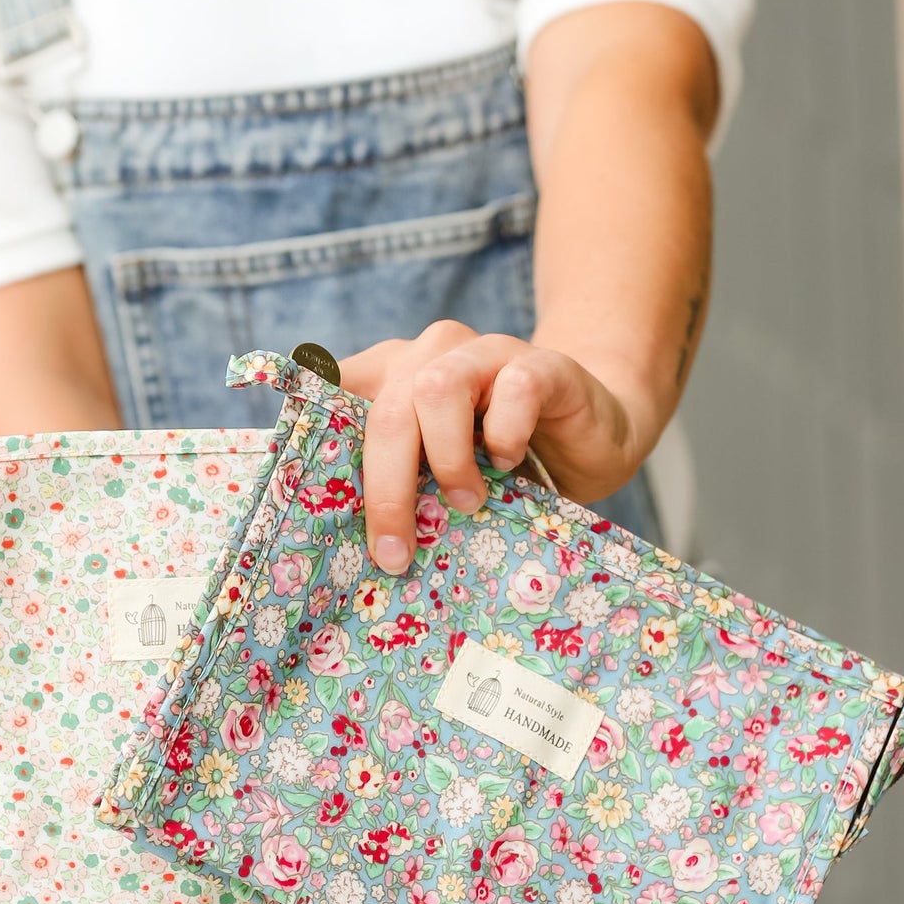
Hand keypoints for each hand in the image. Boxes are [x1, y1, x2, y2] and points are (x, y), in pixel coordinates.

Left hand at [340, 321, 656, 574]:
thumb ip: (398, 482)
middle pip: (386, 408)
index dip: (317, 438)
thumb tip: (351, 541)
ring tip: (466, 500)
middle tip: (396, 550)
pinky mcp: (542, 366)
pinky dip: (506, 435)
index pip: (336, 389)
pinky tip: (509, 463)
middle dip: (386, 487)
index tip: (312, 499)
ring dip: (446, 457)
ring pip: (437, 388)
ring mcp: (487, 353)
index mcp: (395, 374)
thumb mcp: (439, 475)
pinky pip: (514, 389)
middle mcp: (434, 354)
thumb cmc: (505, 464)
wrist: (591, 437)